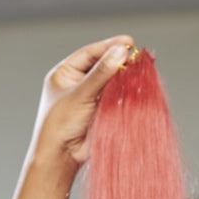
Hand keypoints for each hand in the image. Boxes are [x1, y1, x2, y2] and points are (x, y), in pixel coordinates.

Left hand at [28, 35, 133, 170]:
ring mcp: (90, 96)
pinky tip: (136, 86)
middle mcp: (77, 82)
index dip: (109, 46)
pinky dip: (125, 91)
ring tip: (139, 70)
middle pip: (103, 65)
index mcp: (65, 73)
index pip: (90, 53)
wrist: (61, 156)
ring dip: (124, 76)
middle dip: (119, 60)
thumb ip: (101, 73)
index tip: (128, 42)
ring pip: (111, 81)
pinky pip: (116, 96)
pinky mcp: (101, 110)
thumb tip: (120, 52)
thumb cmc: (59, 124)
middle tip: (137, 56)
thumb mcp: (80, 94)